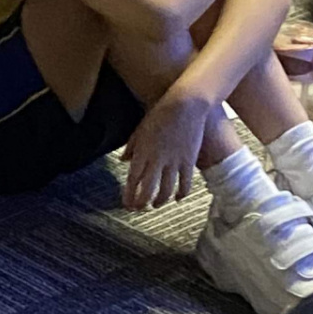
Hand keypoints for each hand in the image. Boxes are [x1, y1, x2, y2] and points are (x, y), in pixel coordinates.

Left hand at [122, 85, 211, 210]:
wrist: (185, 104)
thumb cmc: (160, 113)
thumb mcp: (141, 128)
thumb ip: (132, 146)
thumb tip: (124, 160)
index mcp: (142, 152)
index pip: (133, 180)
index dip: (129, 195)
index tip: (126, 204)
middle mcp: (157, 160)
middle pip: (147, 190)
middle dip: (141, 203)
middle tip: (139, 209)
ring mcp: (174, 162)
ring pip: (166, 191)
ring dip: (159, 201)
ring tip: (155, 205)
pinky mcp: (189, 161)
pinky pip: (185, 184)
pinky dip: (181, 194)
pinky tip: (177, 198)